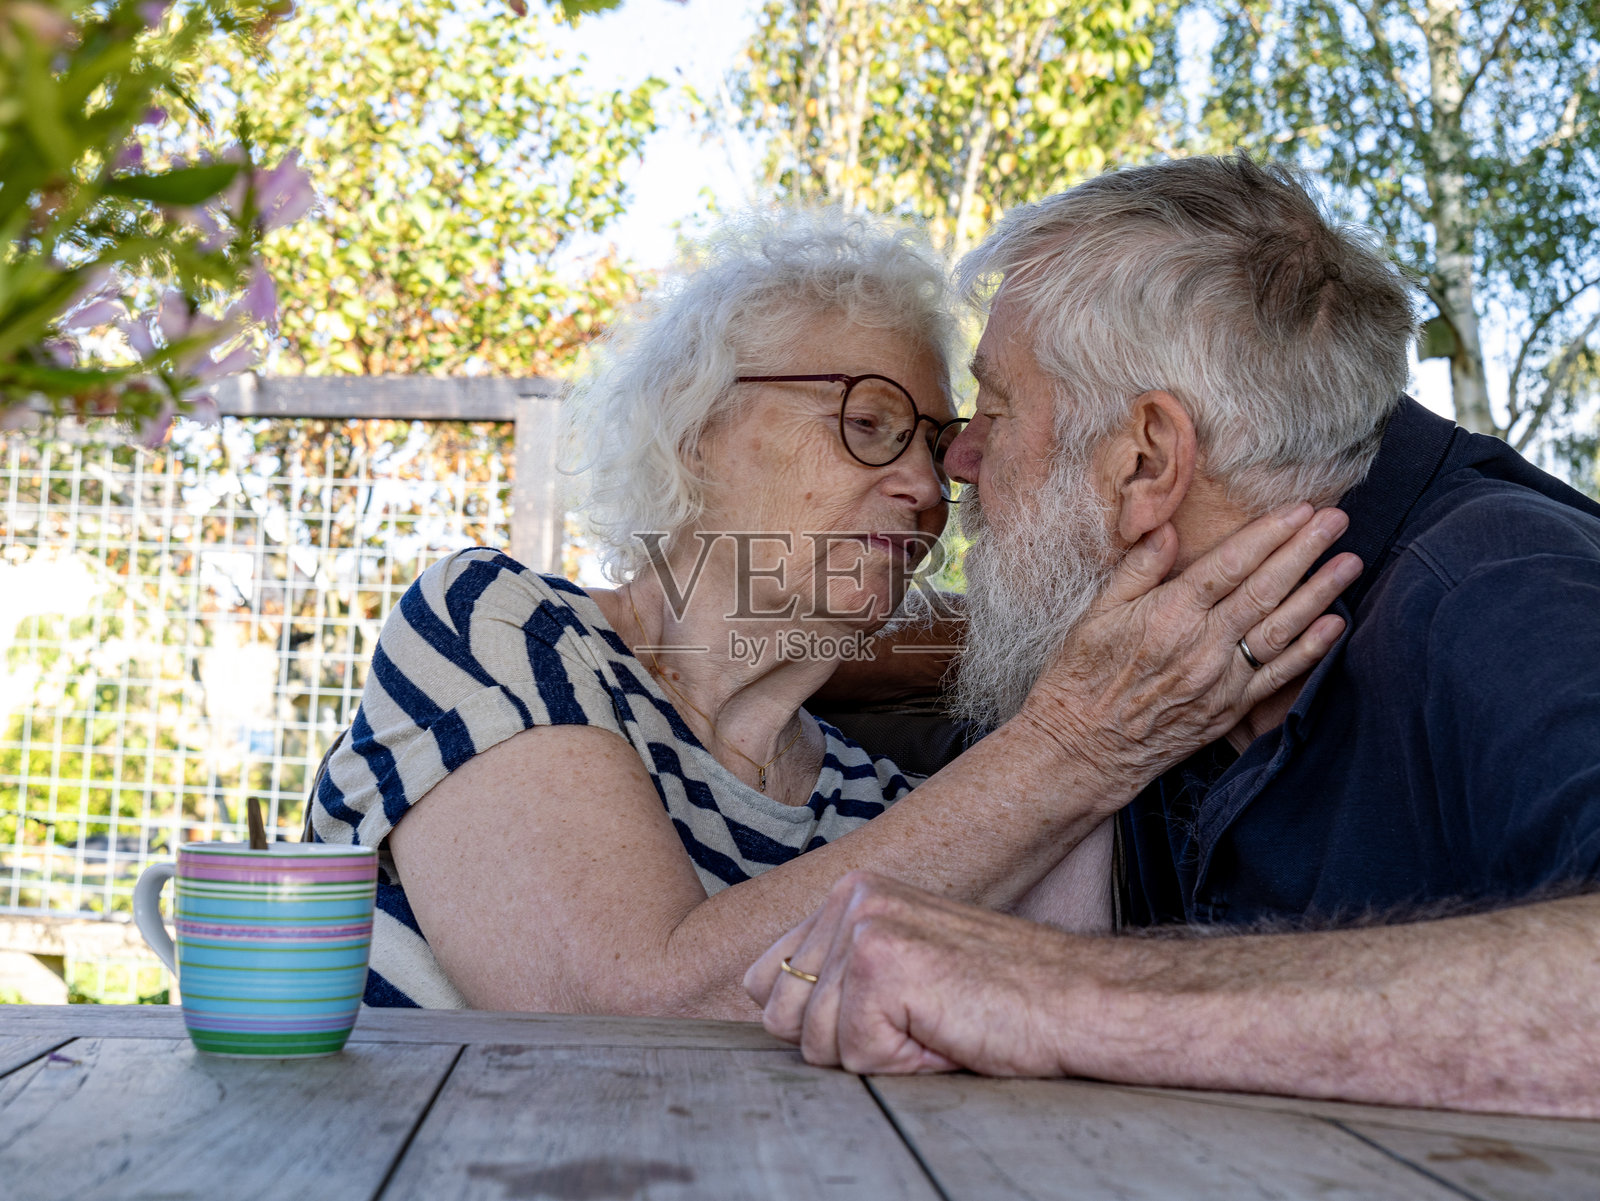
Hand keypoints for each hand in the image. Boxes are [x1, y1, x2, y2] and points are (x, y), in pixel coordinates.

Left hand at [744, 870, 1079, 1074]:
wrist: (1078, 1000)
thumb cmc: (1000, 995)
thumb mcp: (906, 969)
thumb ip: (836, 970)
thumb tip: (768, 1001)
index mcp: (853, 893)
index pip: (768, 979)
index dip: (819, 1022)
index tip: (886, 1015)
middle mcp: (852, 898)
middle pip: (782, 1017)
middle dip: (845, 1042)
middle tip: (918, 1022)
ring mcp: (866, 925)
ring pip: (814, 1041)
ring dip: (878, 1054)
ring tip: (934, 1025)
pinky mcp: (883, 962)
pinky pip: (853, 1054)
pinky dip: (902, 1063)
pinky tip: (944, 1032)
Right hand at [1019, 503, 1359, 801]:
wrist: (1081, 750)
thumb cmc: (1080, 678)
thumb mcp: (1095, 615)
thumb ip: (1137, 570)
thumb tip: (1167, 529)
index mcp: (1168, 614)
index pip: (1230, 563)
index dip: (1268, 534)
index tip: (1298, 509)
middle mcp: (1202, 645)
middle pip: (1265, 588)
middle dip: (1305, 551)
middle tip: (1337, 520)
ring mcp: (1221, 680)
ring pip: (1281, 628)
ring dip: (1320, 593)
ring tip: (1351, 562)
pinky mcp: (1229, 710)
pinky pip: (1278, 675)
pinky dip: (1311, 649)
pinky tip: (1336, 624)